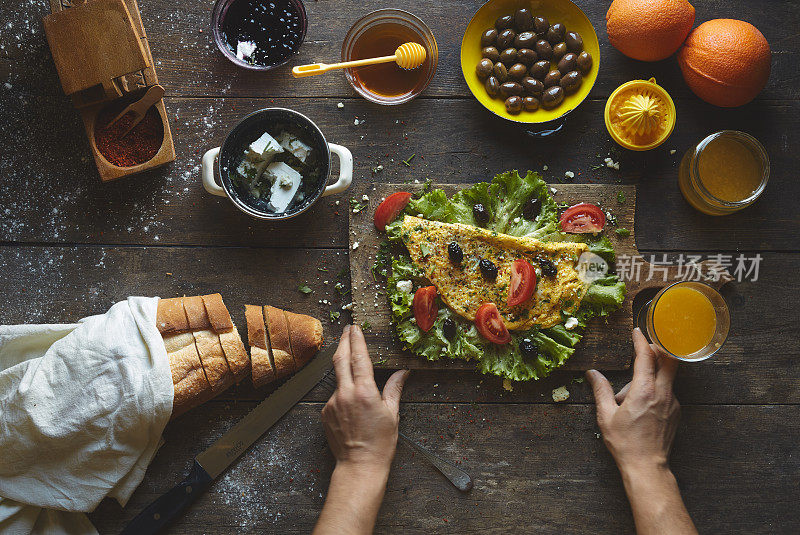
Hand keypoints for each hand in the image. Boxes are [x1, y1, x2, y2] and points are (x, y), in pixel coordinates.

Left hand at [321, 325, 409, 474]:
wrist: (359, 465)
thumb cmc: (380, 443)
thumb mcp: (392, 414)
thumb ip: (394, 389)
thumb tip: (403, 372)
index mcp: (364, 392)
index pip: (359, 358)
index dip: (357, 340)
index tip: (356, 327)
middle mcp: (345, 394)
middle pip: (341, 359)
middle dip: (344, 342)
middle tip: (347, 329)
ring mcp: (332, 403)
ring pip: (337, 378)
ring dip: (343, 367)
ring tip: (351, 361)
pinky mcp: (325, 412)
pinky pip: (334, 395)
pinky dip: (342, 391)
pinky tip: (351, 400)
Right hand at [586, 328, 679, 474]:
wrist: (647, 467)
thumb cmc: (625, 443)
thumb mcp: (606, 416)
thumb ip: (600, 391)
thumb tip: (592, 374)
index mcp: (644, 390)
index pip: (646, 357)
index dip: (641, 341)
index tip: (637, 331)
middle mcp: (663, 393)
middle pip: (668, 360)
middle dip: (659, 349)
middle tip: (645, 345)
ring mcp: (673, 402)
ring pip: (667, 377)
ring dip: (652, 374)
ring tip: (630, 395)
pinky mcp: (676, 412)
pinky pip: (667, 391)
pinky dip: (656, 389)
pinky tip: (640, 405)